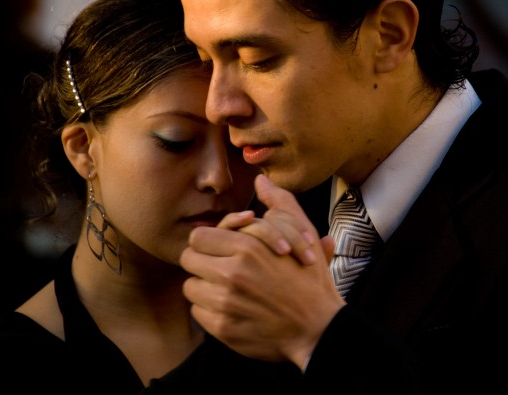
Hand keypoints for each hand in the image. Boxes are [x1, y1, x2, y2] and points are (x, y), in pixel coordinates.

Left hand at [181, 175, 344, 366]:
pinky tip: (232, 308)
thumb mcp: (303, 234)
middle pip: (188, 260)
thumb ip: (281, 203)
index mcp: (248, 247)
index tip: (222, 248)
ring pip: (191, 287)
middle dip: (203, 262)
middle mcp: (232, 273)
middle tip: (222, 267)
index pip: (199, 237)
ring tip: (229, 289)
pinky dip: (211, 310)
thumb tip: (261, 179)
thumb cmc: (311, 280)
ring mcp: (225, 303)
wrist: (319, 329)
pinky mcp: (223, 328)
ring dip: (206, 287)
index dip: (210, 241)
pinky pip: (198, 313)